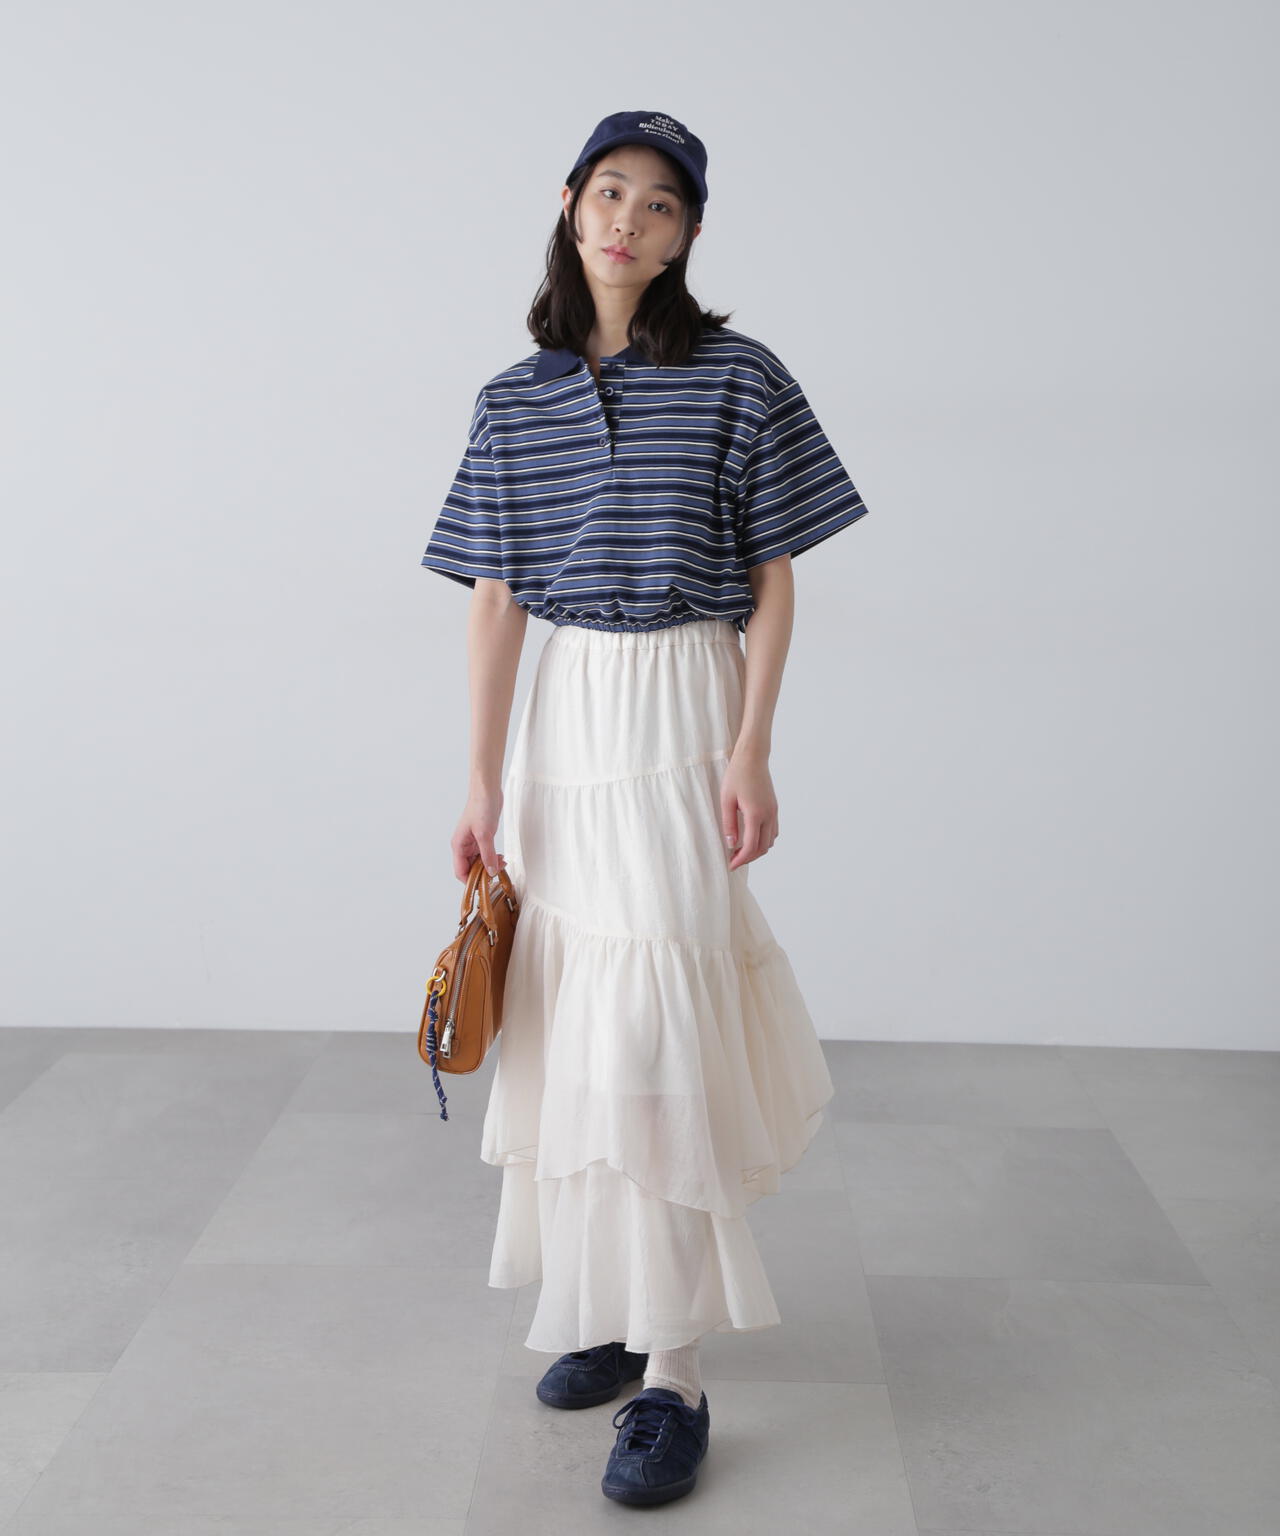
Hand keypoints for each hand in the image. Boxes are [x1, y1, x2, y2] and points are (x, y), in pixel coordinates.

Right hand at [452, 789, 507, 881]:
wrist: (487, 790)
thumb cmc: (481, 807)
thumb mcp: (485, 834)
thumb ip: (487, 855)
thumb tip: (491, 872)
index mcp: (458, 845)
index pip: (461, 872)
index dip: (471, 881)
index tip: (485, 885)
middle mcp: (463, 845)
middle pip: (470, 869)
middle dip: (483, 873)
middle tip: (497, 873)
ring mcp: (472, 842)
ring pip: (478, 862)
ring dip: (489, 866)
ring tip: (502, 863)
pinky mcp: (481, 837)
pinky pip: (484, 854)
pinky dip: (492, 858)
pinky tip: (501, 857)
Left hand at [720, 751, 777, 869]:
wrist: (752, 757)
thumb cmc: (736, 775)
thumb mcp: (726, 800)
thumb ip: (729, 824)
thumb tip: (731, 844)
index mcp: (756, 814)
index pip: (751, 846)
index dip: (741, 859)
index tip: (730, 865)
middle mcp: (768, 815)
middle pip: (763, 848)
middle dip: (749, 858)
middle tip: (733, 860)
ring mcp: (774, 811)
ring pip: (770, 841)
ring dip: (757, 850)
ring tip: (741, 851)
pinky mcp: (774, 807)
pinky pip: (773, 831)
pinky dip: (764, 840)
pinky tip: (751, 838)